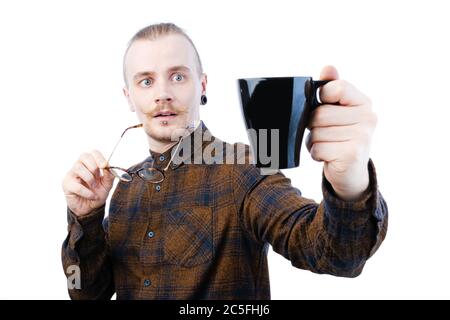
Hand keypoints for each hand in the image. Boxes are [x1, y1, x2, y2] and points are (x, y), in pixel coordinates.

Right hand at [62, 150, 114, 215]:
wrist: (90, 208)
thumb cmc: (97, 193)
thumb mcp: (107, 185)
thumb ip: (109, 176)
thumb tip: (109, 168)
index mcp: (90, 164)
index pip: (93, 153)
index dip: (99, 157)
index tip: (104, 165)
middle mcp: (80, 166)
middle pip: (83, 156)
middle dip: (93, 166)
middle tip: (98, 177)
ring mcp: (71, 175)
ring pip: (78, 168)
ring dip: (90, 179)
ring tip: (94, 187)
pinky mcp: (66, 185)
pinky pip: (76, 185)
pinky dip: (87, 192)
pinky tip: (92, 196)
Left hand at [306, 66, 376, 199]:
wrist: (350, 172)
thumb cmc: (339, 137)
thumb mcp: (336, 111)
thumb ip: (331, 88)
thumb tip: (328, 67)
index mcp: (363, 102)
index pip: (335, 88)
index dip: (322, 98)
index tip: (324, 106)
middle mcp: (368, 117)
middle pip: (320, 114)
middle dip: (314, 126)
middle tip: (325, 133)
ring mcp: (362, 136)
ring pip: (316, 133)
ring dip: (314, 142)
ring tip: (328, 145)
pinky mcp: (352, 154)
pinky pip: (318, 148)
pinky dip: (316, 154)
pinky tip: (328, 156)